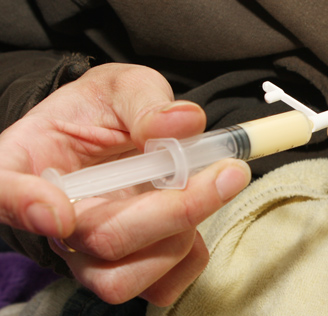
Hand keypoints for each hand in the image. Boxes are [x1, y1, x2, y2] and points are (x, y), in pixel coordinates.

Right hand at [0, 63, 250, 304]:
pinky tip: (198, 214)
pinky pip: (160, 288)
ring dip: (182, 234)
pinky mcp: (128, 269)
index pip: (3, 193)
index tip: (59, 211)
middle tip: (225, 172)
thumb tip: (182, 123)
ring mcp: (89, 253)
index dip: (25, 206)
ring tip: (208, 188)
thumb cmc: (105, 111)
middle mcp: (55, 220)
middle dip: (173, 210)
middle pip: (99, 241)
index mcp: (28, 164)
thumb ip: (146, 100)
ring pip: (125, 278)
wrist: (115, 133)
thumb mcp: (121, 86)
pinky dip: (192, 255)